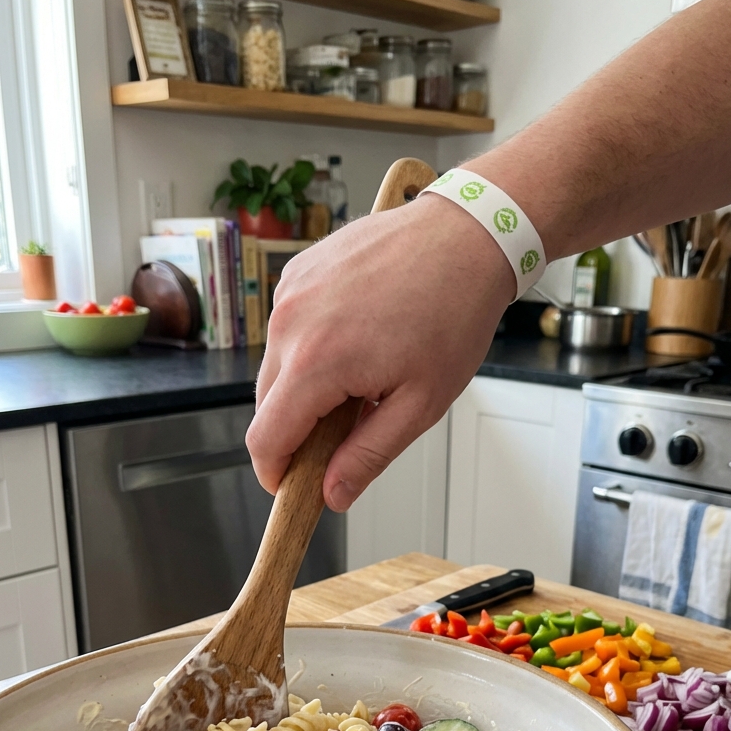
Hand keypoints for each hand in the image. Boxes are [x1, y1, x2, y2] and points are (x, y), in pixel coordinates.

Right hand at [246, 194, 513, 509]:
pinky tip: (358, 337)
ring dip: (307, 385)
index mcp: (316, 363)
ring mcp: (289, 293)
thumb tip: (332, 494)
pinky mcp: (297, 272)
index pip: (265, 439)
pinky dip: (312, 346)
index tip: (294, 487)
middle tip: (350, 430)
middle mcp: (290, 324)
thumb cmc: (453, 313)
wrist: (465, 236)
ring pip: (277, 366)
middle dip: (298, 430)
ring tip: (364, 375)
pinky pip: (289, 328)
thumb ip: (369, 454)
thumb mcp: (421, 403)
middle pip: (267, 406)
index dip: (276, 473)